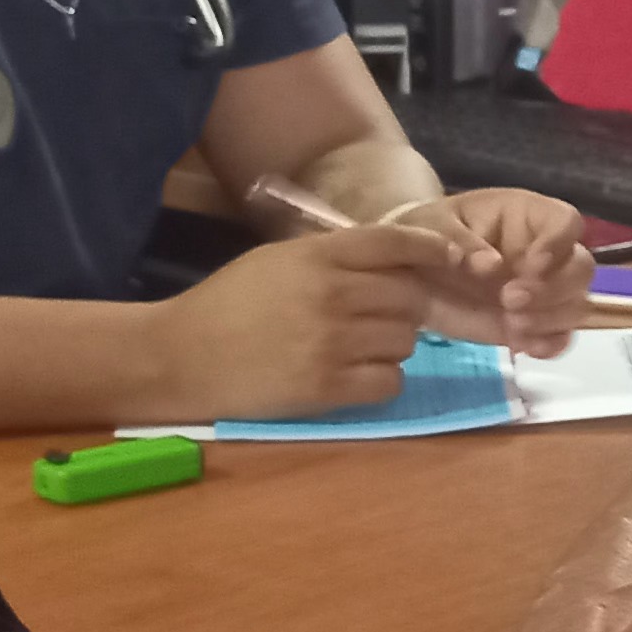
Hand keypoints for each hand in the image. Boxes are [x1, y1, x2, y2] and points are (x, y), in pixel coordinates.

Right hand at [152, 222, 474, 418]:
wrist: (181, 357)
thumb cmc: (228, 303)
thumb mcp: (277, 260)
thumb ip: (331, 257)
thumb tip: (391, 260)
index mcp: (318, 256)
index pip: (395, 243)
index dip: (431, 249)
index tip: (449, 258)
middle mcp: (333, 295)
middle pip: (410, 297)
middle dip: (405, 307)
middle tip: (381, 317)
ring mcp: (333, 343)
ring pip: (405, 340)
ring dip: (392, 343)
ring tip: (358, 346)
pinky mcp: (328, 387)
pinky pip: (390, 381)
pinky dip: (382, 379)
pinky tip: (356, 374)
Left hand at [402, 185, 594, 359]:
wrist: (406, 274)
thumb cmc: (423, 235)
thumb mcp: (430, 225)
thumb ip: (458, 240)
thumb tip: (491, 266)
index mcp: (525, 216)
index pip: (566, 221)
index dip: (558, 243)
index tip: (531, 265)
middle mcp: (544, 252)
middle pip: (581, 267)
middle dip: (553, 289)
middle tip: (509, 300)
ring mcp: (542, 290)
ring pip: (577, 304)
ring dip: (552, 319)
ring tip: (512, 325)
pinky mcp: (532, 324)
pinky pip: (560, 337)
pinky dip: (549, 345)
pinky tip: (521, 346)